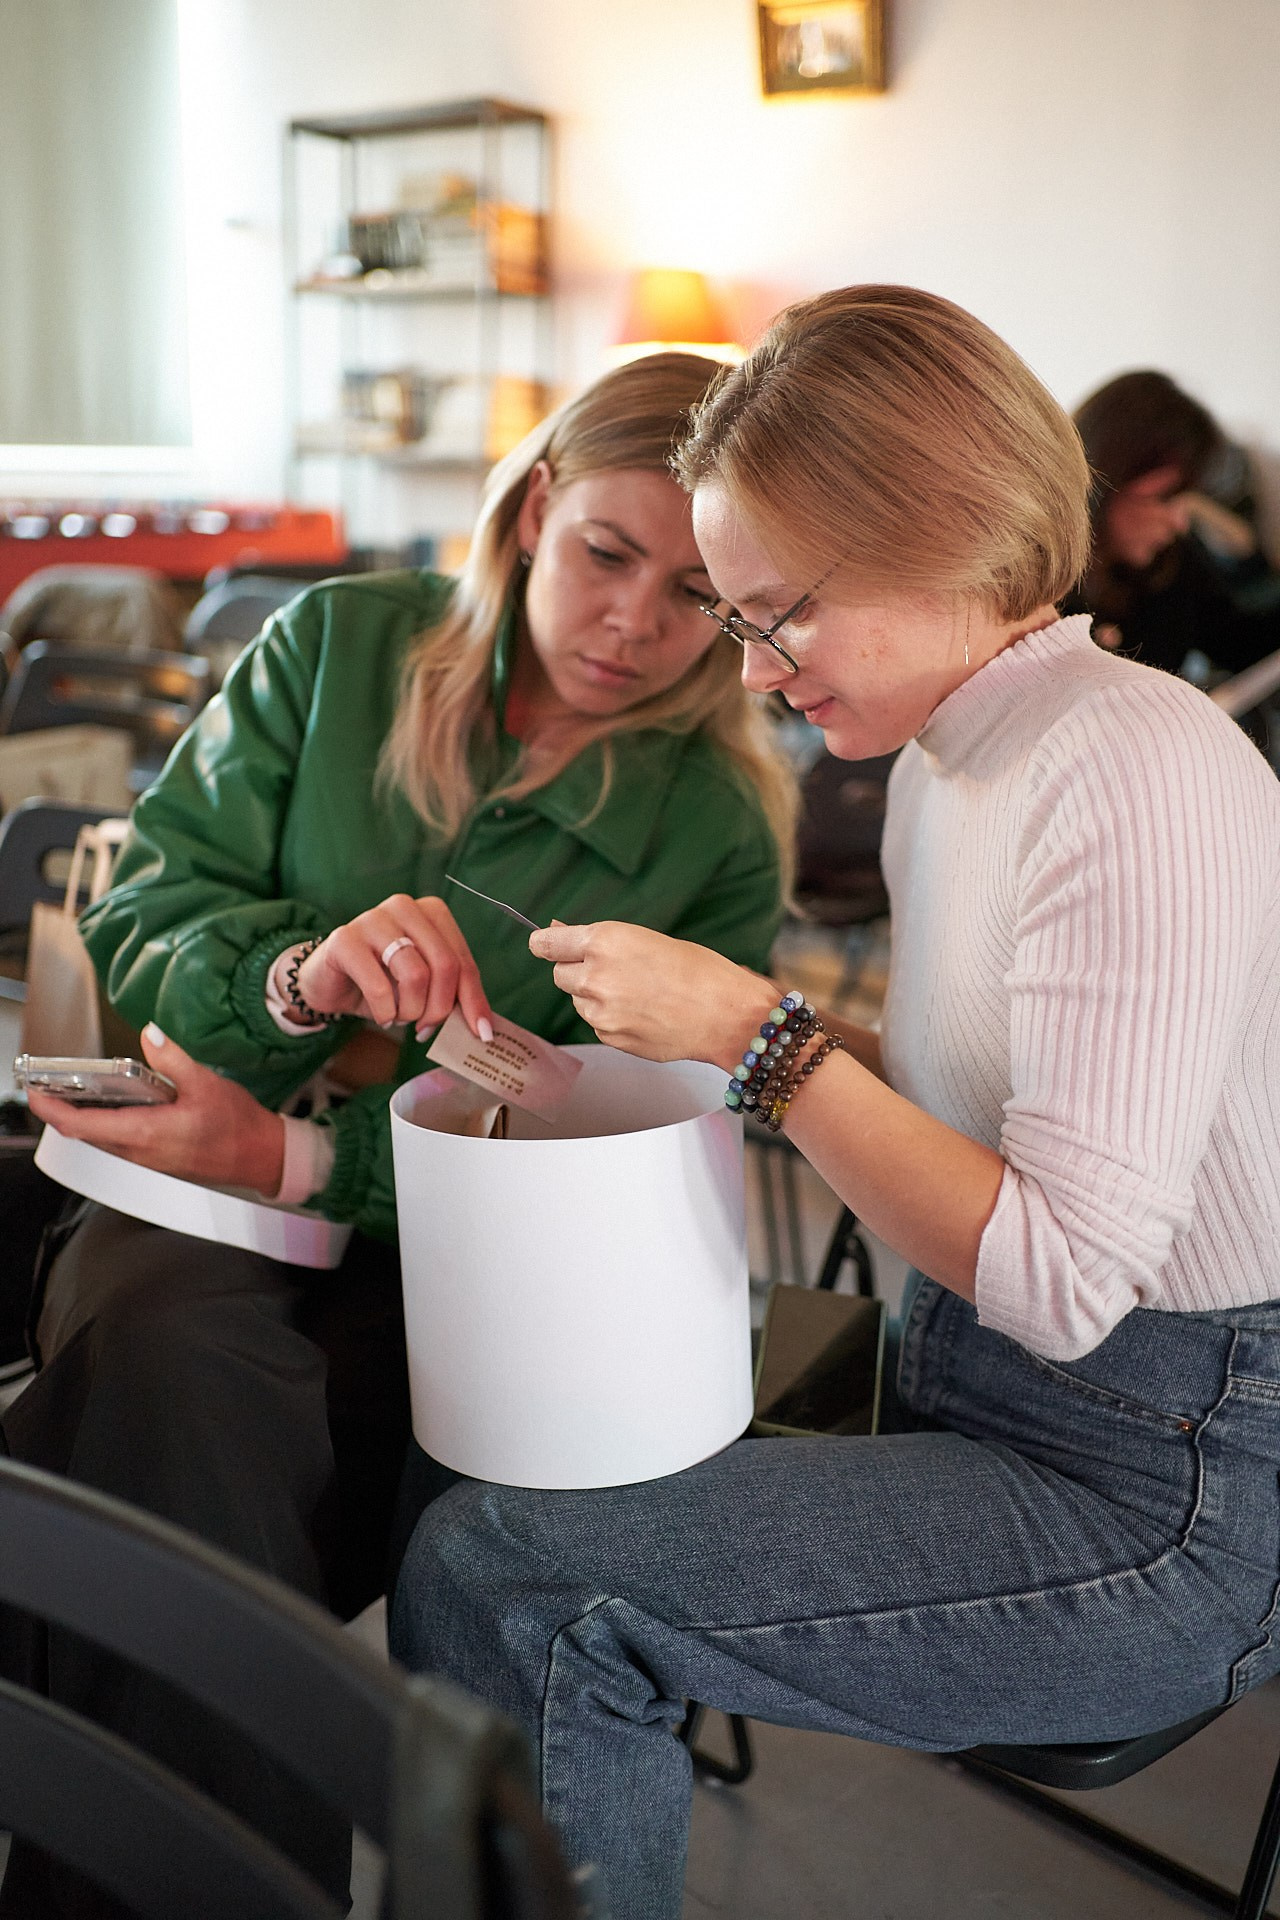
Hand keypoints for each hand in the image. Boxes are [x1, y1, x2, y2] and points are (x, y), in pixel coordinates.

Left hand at [27, 1024, 286, 1194]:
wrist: (262, 1157)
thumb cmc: (239, 1127)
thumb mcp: (206, 1083)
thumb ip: (172, 1059)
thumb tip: (149, 1036)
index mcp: (147, 1133)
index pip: (83, 1125)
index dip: (51, 1109)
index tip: (34, 1091)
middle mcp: (140, 1151)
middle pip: (84, 1133)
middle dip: (60, 1109)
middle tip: (47, 1083)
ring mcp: (146, 1158)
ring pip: (100, 1139)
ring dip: (82, 1117)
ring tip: (72, 1090)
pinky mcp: (154, 1159)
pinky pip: (117, 1142)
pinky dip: (104, 1124)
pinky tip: (111, 1105)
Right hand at [294, 894, 493, 1039]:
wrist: (331, 982)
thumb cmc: (384, 982)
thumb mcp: (425, 987)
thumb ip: (453, 995)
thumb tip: (484, 1027)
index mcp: (432, 912)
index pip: (463, 960)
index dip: (474, 1000)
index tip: (481, 1033)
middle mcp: (405, 906)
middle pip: (444, 965)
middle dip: (440, 1008)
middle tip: (426, 1029)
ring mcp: (372, 918)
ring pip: (415, 974)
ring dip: (410, 1010)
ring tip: (400, 1017)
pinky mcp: (344, 939)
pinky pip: (379, 986)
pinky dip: (385, 1012)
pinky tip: (382, 1015)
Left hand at [528, 921, 774, 1068]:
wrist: (727, 1016)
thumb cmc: (699, 971)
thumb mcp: (649, 940)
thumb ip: (602, 942)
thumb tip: (558, 933)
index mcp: (605, 941)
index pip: (548, 943)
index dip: (545, 943)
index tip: (543, 944)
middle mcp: (595, 976)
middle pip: (560, 975)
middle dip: (577, 972)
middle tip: (612, 972)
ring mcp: (600, 1011)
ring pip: (579, 1002)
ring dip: (595, 997)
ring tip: (638, 995)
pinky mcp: (610, 1037)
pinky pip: (597, 1024)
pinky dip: (612, 1019)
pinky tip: (644, 1013)